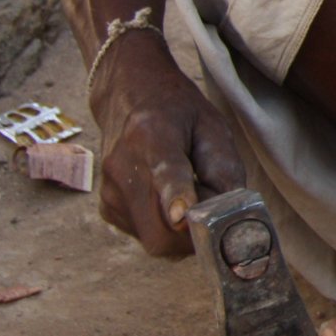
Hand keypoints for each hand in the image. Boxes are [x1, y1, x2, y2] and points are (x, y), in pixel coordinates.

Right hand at [92, 35, 246, 255]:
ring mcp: (110, 191)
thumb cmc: (179, 114)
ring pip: (154, 239)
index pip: (166, 171)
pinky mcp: (107, 208)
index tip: (182, 216)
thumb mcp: (213, 127)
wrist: (129, 95)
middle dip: (194, 235)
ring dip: (180, 232)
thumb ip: (223, 170)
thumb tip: (228, 217)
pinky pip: (144, 236)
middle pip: (160, 228)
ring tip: (188, 195)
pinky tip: (168, 199)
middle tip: (210, 210)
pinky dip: (164, 228)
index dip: (176, 196)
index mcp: (153, 135)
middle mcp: (123, 165)